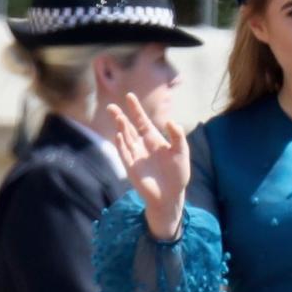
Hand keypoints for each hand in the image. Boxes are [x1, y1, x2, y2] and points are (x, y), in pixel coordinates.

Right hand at [109, 92, 188, 239]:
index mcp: (153, 139)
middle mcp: (141, 145)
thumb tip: (170, 121)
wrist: (171, 196)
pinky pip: (124, 154)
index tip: (129, 96)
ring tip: (118, 117)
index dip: (135, 109)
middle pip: (128, 127)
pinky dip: (121, 145)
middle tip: (111, 106)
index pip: (142, 120)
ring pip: (125, 139)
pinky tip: (119, 136)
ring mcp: (135, 156)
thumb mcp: (181, 152)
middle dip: (120, 117)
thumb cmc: (177, 174)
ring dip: (121, 128)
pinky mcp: (131, 168)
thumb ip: (178, 136)